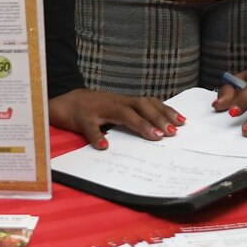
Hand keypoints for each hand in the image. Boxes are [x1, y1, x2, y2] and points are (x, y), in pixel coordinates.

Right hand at [50, 88, 184, 149]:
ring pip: (122, 113)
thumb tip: (158, 130)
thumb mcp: (115, 110)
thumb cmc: (94, 109)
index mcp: (124, 101)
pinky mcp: (81, 118)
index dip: (166, 110)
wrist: (63, 101)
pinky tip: (104, 146)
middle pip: (141, 105)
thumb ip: (133, 117)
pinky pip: (90, 127)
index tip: (182, 121)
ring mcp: (98, 109)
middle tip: (173, 132)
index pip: (149, 102)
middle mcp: (115, 102)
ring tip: (155, 137)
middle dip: (159, 117)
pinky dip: (97, 136)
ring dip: (140, 124)